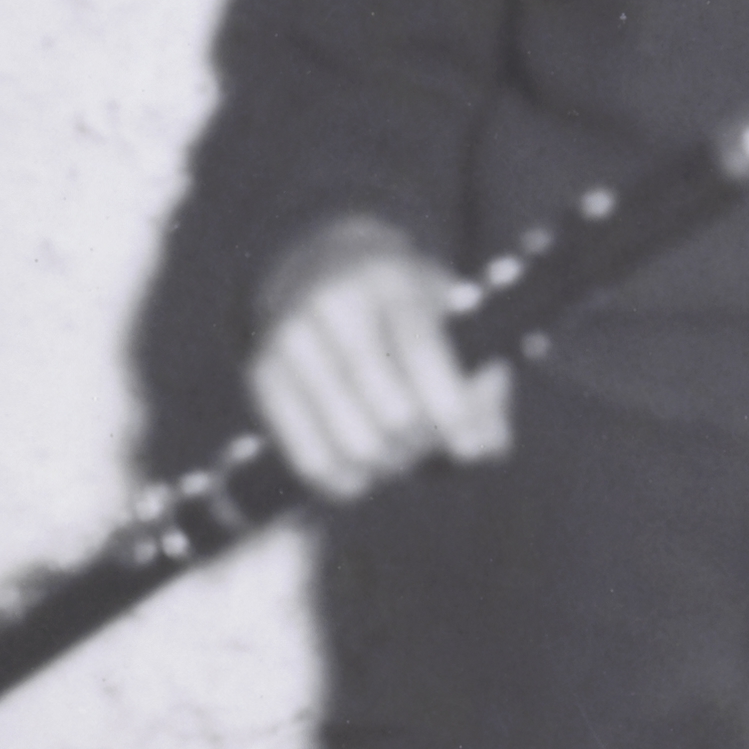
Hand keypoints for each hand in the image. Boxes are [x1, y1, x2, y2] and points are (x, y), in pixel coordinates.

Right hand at [247, 216, 511, 501]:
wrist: (322, 267)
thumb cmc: (405, 305)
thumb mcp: (451, 317)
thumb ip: (483, 378)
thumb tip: (488, 446)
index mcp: (391, 281)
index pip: (421, 352)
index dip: (452, 409)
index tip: (470, 448)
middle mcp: (332, 304)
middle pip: (392, 411)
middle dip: (423, 443)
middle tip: (432, 445)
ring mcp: (289, 338)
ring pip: (353, 442)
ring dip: (389, 466)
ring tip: (400, 456)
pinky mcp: (260, 373)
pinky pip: (308, 456)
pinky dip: (344, 481)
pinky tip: (363, 477)